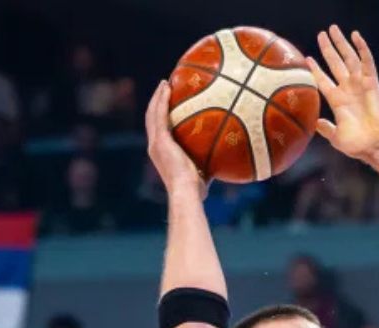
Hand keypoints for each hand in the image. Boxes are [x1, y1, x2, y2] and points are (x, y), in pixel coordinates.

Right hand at [143, 81, 208, 197]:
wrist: (186, 192)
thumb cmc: (196, 190)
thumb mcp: (203, 172)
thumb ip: (209, 163)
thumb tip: (227, 160)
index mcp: (161, 153)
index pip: (159, 131)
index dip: (160, 117)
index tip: (167, 105)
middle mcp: (154, 146)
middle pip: (152, 118)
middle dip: (156, 102)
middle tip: (164, 88)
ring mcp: (155, 142)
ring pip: (153, 113)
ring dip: (157, 96)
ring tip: (165, 83)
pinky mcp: (160, 139)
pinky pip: (160, 114)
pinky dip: (162, 100)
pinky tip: (167, 87)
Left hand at [308, 27, 378, 161]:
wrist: (376, 145)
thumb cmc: (358, 145)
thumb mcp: (336, 137)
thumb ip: (326, 128)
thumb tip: (316, 123)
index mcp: (338, 101)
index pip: (324, 80)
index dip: (316, 70)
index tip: (307, 59)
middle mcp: (348, 90)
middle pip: (336, 64)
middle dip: (328, 49)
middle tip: (321, 34)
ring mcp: (360, 85)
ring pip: (349, 59)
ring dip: (341, 43)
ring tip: (333, 29)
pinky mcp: (372, 83)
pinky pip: (366, 62)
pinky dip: (362, 48)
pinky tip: (356, 36)